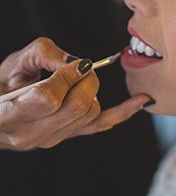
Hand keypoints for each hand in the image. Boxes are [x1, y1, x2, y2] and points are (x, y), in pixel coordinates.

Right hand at [0, 38, 150, 150]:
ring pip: (89, 113)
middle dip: (85, 81)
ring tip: (74, 81)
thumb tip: (79, 63)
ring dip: (91, 91)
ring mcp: (49, 140)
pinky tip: (141, 100)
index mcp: (9, 115)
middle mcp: (29, 135)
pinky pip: (100, 125)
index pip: (49, 98)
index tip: (71, 64)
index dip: (65, 77)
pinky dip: (123, 112)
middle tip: (79, 68)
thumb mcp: (14, 63)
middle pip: (77, 107)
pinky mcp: (66, 136)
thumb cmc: (2, 83)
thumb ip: (45, 54)